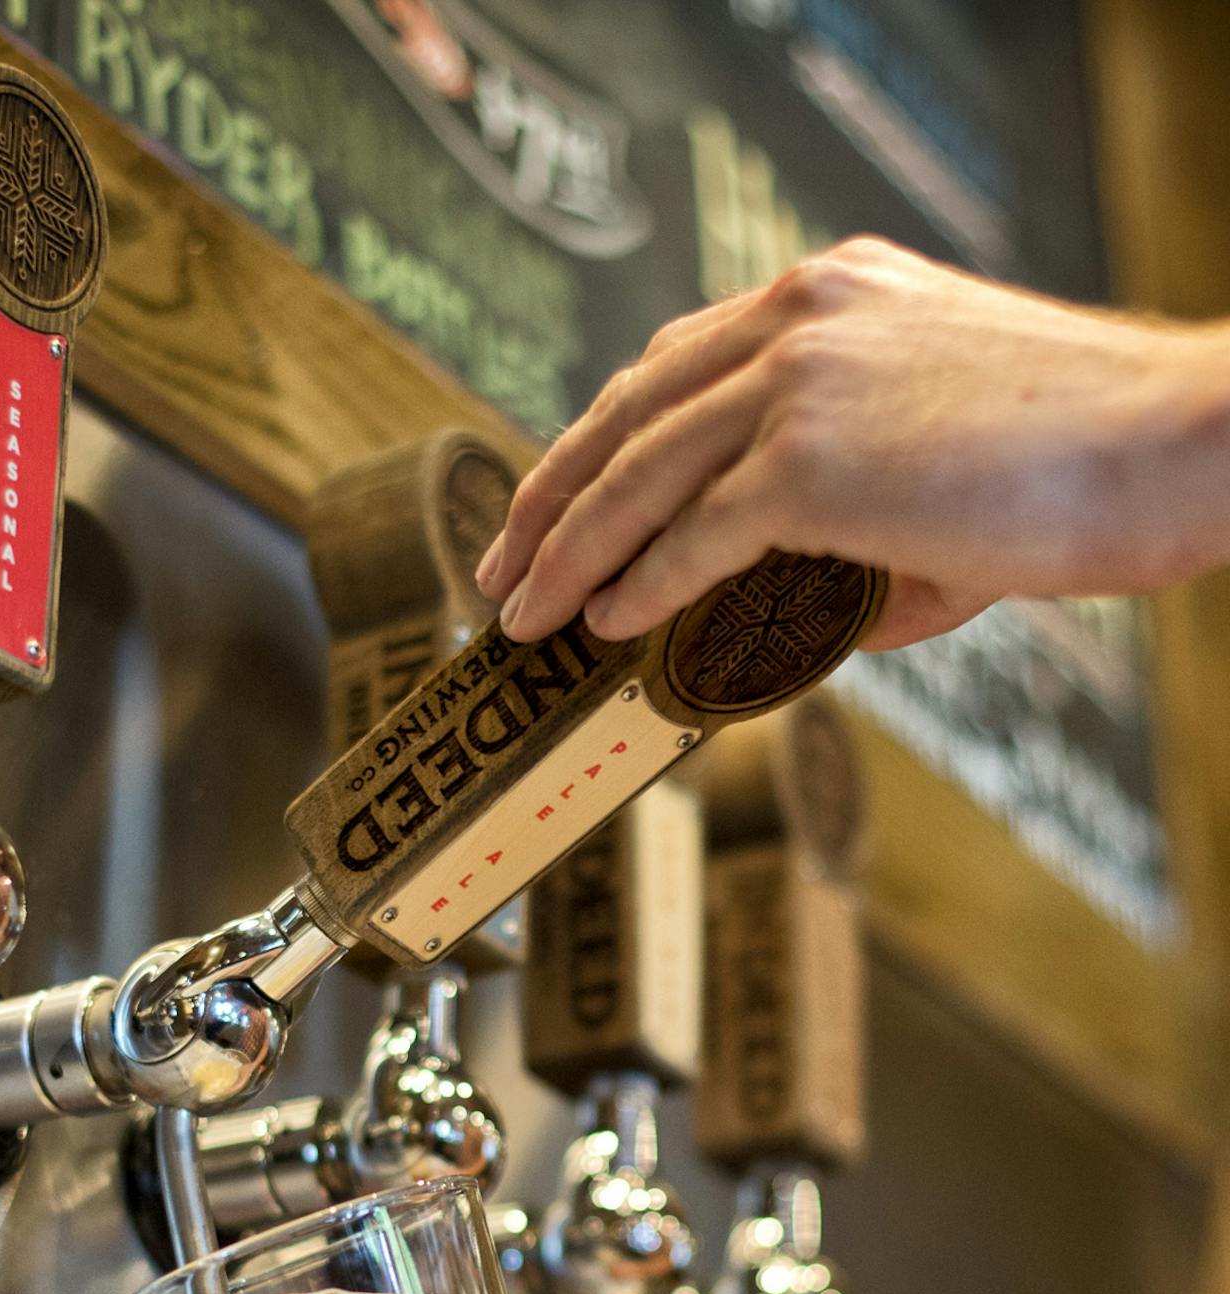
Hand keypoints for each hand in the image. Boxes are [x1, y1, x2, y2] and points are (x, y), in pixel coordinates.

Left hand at [473, 237, 1229, 650]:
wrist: (1180, 443)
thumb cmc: (1081, 459)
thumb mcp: (937, 463)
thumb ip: (848, 518)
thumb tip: (795, 609)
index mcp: (826, 297)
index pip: (669, 367)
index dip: (596, 442)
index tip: (552, 504)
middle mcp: (799, 317)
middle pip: (625, 412)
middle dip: (549, 500)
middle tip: (503, 570)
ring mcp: (799, 382)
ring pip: (637, 475)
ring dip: (568, 554)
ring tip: (526, 616)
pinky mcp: (811, 461)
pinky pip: (692, 536)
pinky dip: (640, 586)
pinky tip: (610, 624)